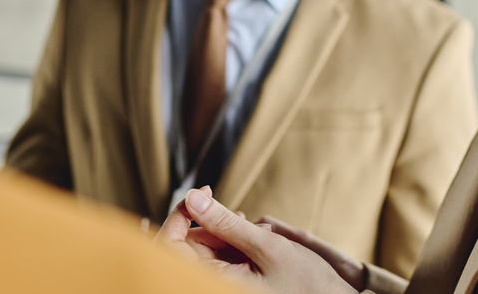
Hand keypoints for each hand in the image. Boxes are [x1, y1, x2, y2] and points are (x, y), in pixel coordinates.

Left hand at [156, 189, 355, 293]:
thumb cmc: (305, 284)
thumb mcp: (266, 246)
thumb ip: (226, 223)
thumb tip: (192, 198)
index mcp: (216, 284)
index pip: (172, 248)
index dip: (179, 216)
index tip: (204, 193)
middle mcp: (215, 285)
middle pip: (187, 246)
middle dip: (209, 224)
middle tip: (239, 214)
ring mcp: (224, 284)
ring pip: (205, 249)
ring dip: (225, 232)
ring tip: (256, 231)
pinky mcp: (234, 282)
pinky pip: (220, 257)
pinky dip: (233, 241)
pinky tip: (255, 237)